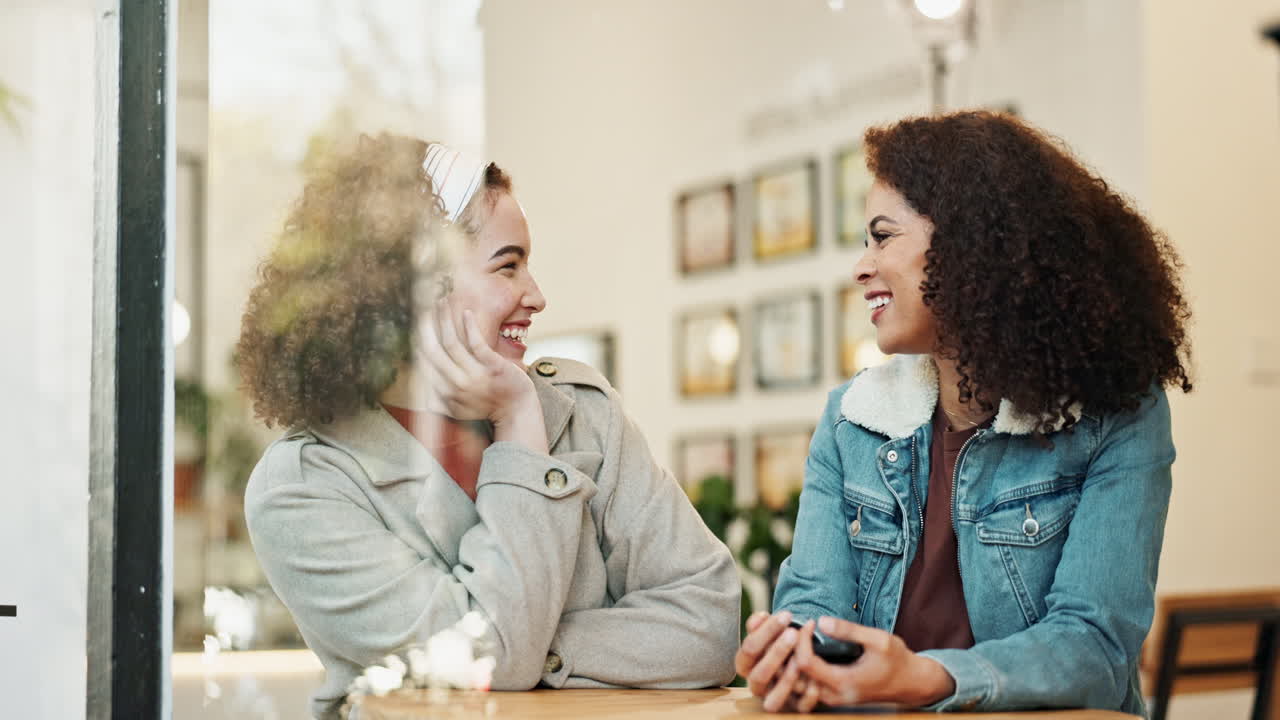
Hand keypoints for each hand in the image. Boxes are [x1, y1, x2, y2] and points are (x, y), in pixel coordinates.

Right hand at [418, 307, 546, 451]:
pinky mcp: (492, 366)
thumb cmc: (488, 406)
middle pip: (433, 349)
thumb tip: (422, 395)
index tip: (417, 322)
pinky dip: (468, 325)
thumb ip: (439, 402)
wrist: (517, 410)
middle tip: (423, 305)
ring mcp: (475, 375)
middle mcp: (456, 385)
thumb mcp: (459, 409)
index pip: (424, 362)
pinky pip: (476, 342)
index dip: (419, 339)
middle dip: (426, 325)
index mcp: (445, 393)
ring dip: (445, 319)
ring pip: (451, 342)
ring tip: (442, 302)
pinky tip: (466, 311)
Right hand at [736, 611, 822, 712]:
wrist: (792, 662)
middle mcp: (755, 684)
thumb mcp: (767, 633)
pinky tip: (816, 681)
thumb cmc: (777, 643)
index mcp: (745, 664)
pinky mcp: (792, 709)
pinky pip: (799, 708)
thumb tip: (761, 616)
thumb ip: (761, 624)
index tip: (787, 614)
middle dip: (776, 653)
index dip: (766, 631)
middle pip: (759, 674)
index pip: (749, 649)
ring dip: (787, 679)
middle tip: (794, 632)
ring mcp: (772, 698)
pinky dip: (808, 696)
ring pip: (774, 698)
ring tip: (800, 659)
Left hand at [792, 617, 954, 707]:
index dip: (801, 640)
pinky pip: (808, 684)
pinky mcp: (834, 695)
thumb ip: (849, 631)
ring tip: (794, 636)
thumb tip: (820, 622)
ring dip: (793, 660)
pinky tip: (802, 648)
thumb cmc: (897, 659)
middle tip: (793, 627)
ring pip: (799, 683)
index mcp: (844, 682)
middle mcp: (834, 696)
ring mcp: (833, 699)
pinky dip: (800, 667)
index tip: (810, 622)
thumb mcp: (878, 640)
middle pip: (796, 676)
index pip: (806, 663)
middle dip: (790, 651)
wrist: (912, 682)